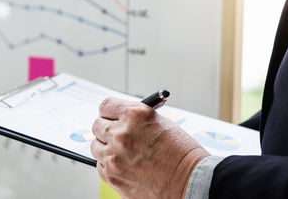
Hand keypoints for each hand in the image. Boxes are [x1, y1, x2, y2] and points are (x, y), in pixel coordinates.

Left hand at [91, 97, 209, 198]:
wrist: (191, 181)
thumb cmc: (182, 153)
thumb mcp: (161, 123)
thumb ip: (137, 118)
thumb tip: (121, 117)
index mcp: (135, 115)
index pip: (106, 106)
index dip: (109, 111)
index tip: (110, 115)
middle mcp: (121, 133)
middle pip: (97, 125)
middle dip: (106, 127)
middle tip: (114, 133)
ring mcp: (114, 156)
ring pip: (96, 146)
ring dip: (106, 146)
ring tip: (122, 151)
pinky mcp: (112, 176)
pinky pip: (100, 165)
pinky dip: (108, 164)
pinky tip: (124, 164)